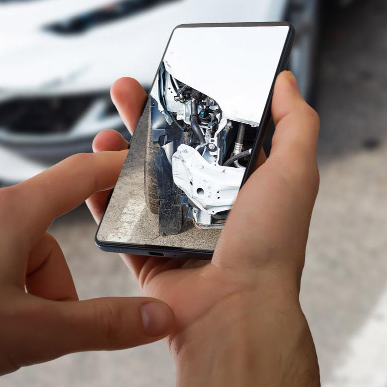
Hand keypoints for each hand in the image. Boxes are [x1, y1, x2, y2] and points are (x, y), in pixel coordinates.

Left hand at [0, 152, 174, 386]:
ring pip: (5, 256)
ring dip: (14, 293)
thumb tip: (156, 318)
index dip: (116, 168)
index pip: (80, 175)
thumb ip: (101, 326)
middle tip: (35, 329)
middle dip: (51, 286)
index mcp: (14, 216)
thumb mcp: (32, 333)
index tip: (140, 164)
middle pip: (43, 239)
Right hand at [90, 70, 320, 386]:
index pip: (219, 132)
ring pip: (140, 179)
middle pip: (173, 148)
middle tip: (126, 88)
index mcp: (248, 182)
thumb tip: (286, 81)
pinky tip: (90, 169)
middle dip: (147, 115)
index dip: (198, 103)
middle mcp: (213, 202)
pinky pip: (119, 218)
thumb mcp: (296, 171)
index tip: (177, 77)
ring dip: (119, 150)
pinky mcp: (148, 251)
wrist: (233, 309)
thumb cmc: (270, 246)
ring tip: (104, 126)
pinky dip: (101, 195)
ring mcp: (178, 227)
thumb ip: (296, 123)